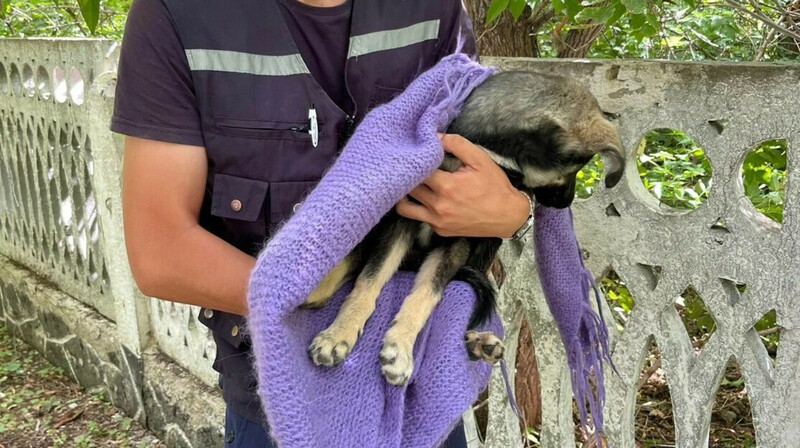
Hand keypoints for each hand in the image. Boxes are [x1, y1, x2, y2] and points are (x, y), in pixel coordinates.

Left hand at [396, 134, 529, 237]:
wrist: (508, 216)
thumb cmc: (495, 186)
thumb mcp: (480, 159)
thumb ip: (456, 144)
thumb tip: (435, 136)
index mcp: (447, 186)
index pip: (417, 170)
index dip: (414, 160)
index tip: (415, 154)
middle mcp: (438, 206)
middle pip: (408, 188)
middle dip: (407, 176)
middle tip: (409, 167)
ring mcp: (437, 221)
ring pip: (405, 208)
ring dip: (405, 195)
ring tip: (412, 184)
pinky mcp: (440, 231)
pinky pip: (419, 218)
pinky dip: (419, 207)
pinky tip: (427, 198)